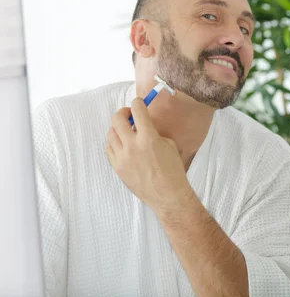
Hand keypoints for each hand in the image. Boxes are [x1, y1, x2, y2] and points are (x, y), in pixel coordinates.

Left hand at [105, 97, 193, 213]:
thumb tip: (142, 126)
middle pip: (117, 119)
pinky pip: (109, 149)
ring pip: (110, 134)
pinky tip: (123, 145)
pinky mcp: (117, 167)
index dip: (138, 102)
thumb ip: (153, 132)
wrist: (167, 195)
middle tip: (129, 114)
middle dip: (123, 112)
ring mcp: (122, 157)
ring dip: (118, 128)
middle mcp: (132, 145)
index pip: (137, 111)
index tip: (139, 102)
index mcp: (148, 137)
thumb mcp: (169, 145)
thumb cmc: (173, 170)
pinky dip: (114, 143)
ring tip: (126, 131)